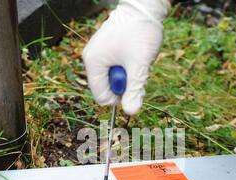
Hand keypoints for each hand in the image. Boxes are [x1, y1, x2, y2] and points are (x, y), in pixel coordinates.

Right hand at [83, 0, 169, 114]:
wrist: (145, 6)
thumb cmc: (140, 32)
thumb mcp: (139, 65)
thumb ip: (135, 90)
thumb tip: (132, 112)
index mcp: (93, 63)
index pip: (102, 96)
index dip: (119, 97)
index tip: (134, 87)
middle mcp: (91, 58)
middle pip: (107, 87)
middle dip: (125, 83)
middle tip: (137, 68)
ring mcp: (98, 52)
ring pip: (113, 77)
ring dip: (128, 74)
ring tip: (136, 58)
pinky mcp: (106, 48)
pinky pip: (115, 66)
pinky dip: (127, 65)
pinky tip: (134, 53)